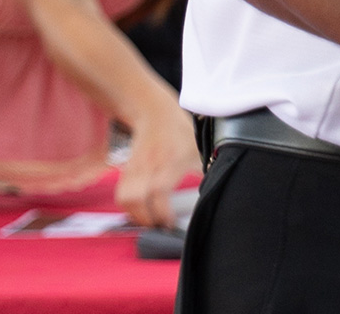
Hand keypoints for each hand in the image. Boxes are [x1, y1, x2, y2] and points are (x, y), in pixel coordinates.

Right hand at [113, 112, 202, 228]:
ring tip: (151, 220)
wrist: (153, 113)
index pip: (157, 191)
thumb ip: (204, 174)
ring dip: (135, 214)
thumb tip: (216, 195)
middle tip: (160, 225)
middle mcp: (147, 166)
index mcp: (167, 161)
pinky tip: (144, 210)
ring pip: (124, 198)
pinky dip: (130, 207)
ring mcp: (135, 168)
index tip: (170, 223)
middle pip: (133, 198)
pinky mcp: (127, 171)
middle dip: (145, 219)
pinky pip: (122, 193)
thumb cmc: (179, 133)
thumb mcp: (198, 151)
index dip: (161, 213)